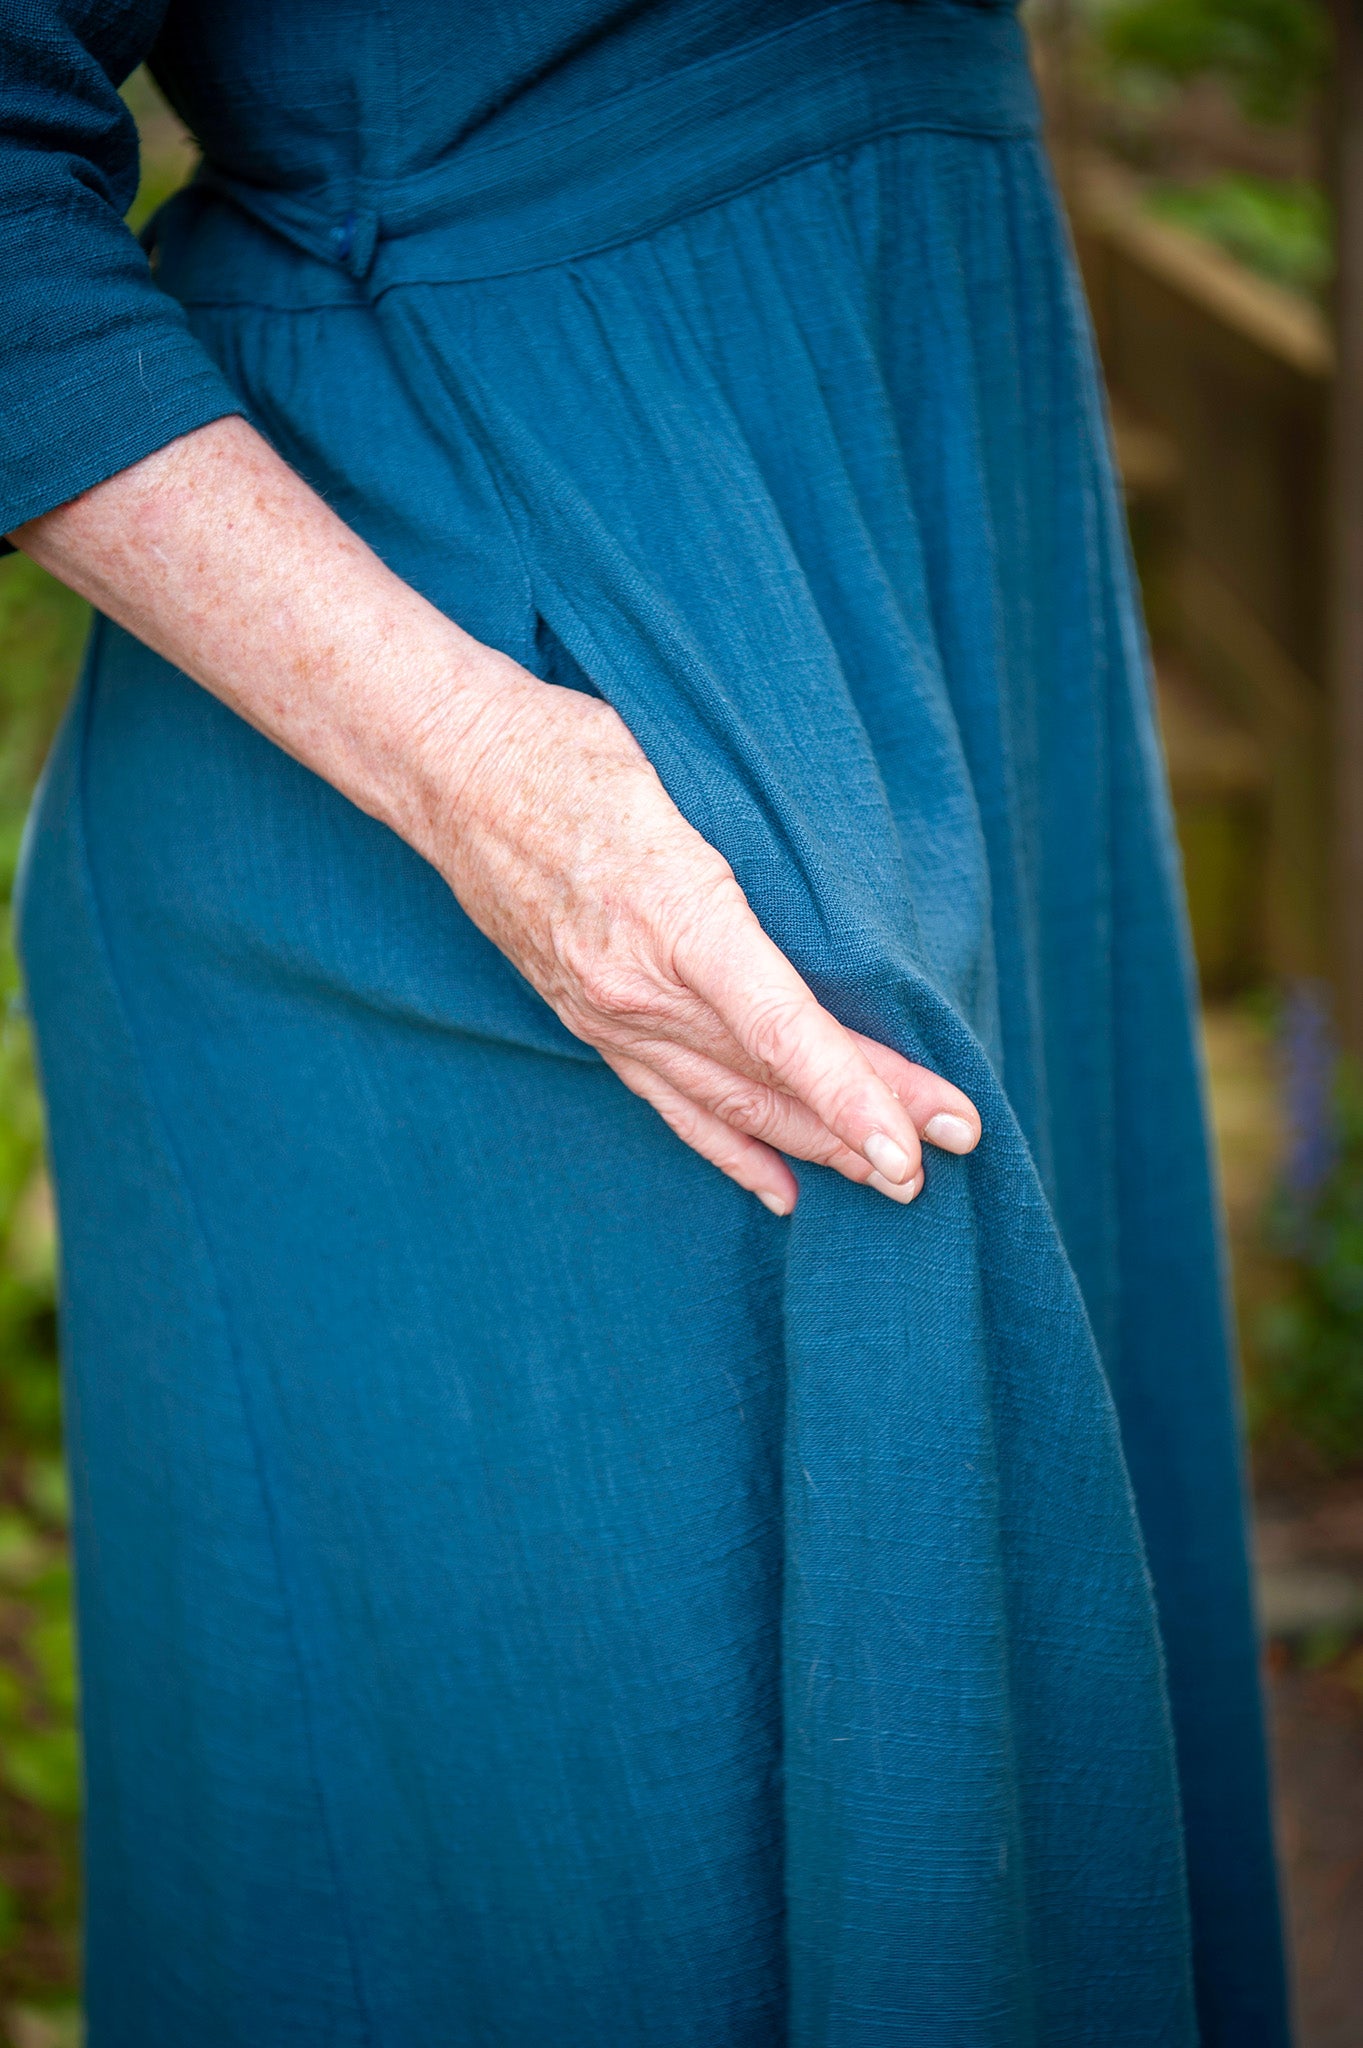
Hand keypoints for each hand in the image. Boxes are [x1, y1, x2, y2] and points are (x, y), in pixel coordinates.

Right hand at [14, 416, 979, 1215]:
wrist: (454, 771)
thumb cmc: (581, 750)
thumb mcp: (689, 769)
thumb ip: (767, 848)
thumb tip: (863, 905)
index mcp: (675, 914)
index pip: (781, 1028)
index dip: (854, 1090)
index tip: (919, 1139)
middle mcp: (638, 987)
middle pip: (774, 1076)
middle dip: (872, 1121)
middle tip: (957, 1149)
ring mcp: (609, 1017)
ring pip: (731, 1104)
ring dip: (818, 1146)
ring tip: (897, 1181)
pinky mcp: (591, 1024)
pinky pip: (673, 1106)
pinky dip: (733, 1150)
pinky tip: (783, 1189)